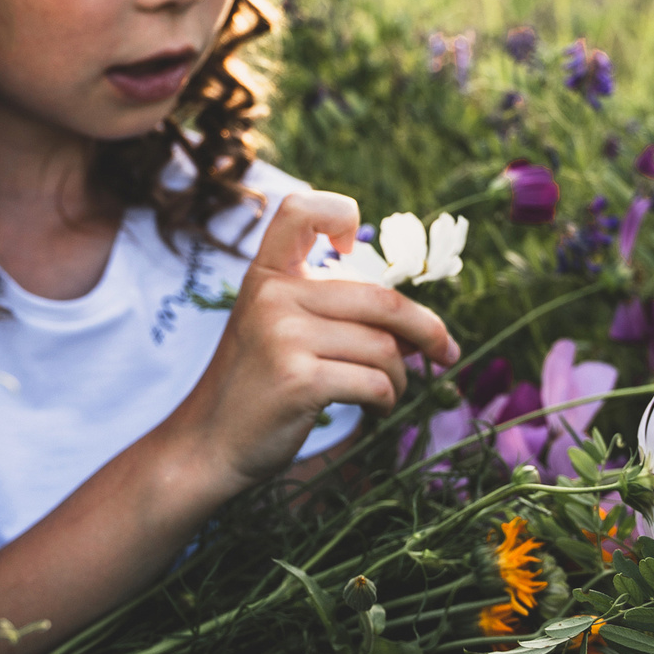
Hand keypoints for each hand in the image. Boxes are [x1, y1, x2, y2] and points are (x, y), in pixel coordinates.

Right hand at [167, 189, 458, 489]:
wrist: (208, 444)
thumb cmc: (256, 387)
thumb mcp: (278, 329)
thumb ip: (331, 310)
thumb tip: (419, 325)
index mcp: (267, 275)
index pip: (300, 209)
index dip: (338, 212)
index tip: (354, 246)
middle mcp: (273, 296)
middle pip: (380, 298)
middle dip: (425, 330)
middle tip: (445, 352)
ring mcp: (284, 336)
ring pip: (383, 347)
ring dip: (400, 376)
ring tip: (388, 392)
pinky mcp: (299, 379)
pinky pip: (375, 381)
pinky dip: (387, 399)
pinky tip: (376, 408)